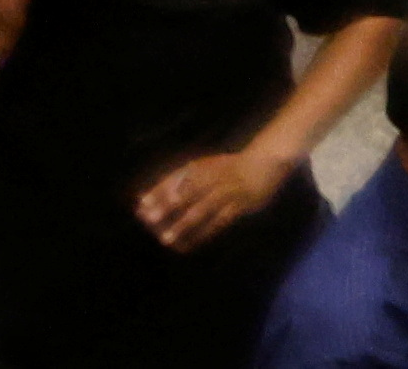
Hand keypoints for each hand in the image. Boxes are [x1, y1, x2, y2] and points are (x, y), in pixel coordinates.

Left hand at [130, 138, 300, 252]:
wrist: (266, 162)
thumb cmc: (228, 168)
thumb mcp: (205, 168)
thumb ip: (178, 181)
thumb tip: (145, 199)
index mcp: (204, 167)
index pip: (178, 178)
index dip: (159, 191)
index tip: (141, 205)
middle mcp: (216, 177)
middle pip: (189, 193)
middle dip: (169, 206)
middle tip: (150, 220)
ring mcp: (230, 191)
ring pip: (204, 209)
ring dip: (184, 224)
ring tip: (167, 239)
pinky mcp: (242, 205)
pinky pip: (220, 222)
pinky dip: (203, 234)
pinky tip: (189, 245)